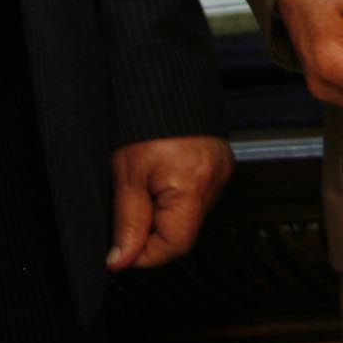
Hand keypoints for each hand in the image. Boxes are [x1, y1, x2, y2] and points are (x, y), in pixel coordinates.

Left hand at [108, 134, 234, 269]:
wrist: (164, 83)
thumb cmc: (143, 122)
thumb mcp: (126, 176)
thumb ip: (127, 222)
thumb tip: (121, 259)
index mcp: (192, 185)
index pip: (174, 245)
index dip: (145, 254)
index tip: (122, 251)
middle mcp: (214, 182)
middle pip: (185, 232)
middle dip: (153, 233)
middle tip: (128, 216)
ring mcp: (221, 173)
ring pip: (191, 216)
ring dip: (166, 216)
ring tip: (145, 191)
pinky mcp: (221, 165)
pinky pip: (199, 197)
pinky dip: (178, 198)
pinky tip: (162, 182)